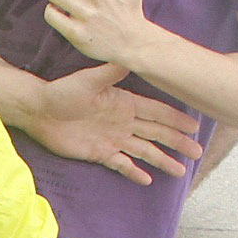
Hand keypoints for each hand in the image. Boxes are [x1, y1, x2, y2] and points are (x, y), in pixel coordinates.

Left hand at [11, 60, 201, 185]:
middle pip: (157, 133)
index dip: (176, 119)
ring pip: (144, 150)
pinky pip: (121, 164)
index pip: (157, 112)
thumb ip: (110, 73)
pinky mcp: (100, 153)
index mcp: (125, 103)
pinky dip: (134, 171)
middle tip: (197, 151)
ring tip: (181, 171)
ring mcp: (113, 138)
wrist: (40, 111)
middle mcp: (124, 122)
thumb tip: (131, 57)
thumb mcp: (88, 80)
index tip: (195, 126)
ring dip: (162, 160)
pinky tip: (148, 180)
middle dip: (177, 142)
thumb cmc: (63, 92)